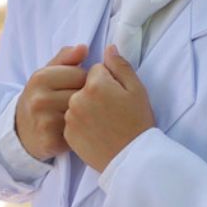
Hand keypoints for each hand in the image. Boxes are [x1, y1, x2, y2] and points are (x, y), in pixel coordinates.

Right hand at [15, 44, 87, 160]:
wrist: (21, 131)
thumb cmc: (41, 98)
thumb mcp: (47, 74)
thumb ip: (66, 58)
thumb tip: (84, 47)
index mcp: (40, 78)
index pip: (82, 74)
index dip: (85, 82)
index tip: (77, 89)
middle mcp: (39, 99)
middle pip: (84, 94)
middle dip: (86, 99)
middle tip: (80, 105)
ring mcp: (43, 121)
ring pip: (82, 113)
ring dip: (86, 116)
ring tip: (79, 117)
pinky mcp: (50, 141)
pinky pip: (78, 133)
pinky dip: (81, 133)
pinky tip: (75, 132)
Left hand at [64, 44, 155, 171]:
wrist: (132, 158)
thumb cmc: (138, 123)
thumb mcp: (137, 90)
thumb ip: (120, 66)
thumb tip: (108, 48)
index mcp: (95, 84)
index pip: (96, 70)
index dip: (109, 81)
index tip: (118, 95)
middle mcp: (77, 98)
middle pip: (83, 86)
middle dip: (95, 93)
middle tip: (112, 110)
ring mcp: (71, 117)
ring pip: (76, 102)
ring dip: (86, 108)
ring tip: (105, 122)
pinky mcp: (68, 134)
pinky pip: (72, 120)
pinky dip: (81, 124)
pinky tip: (97, 132)